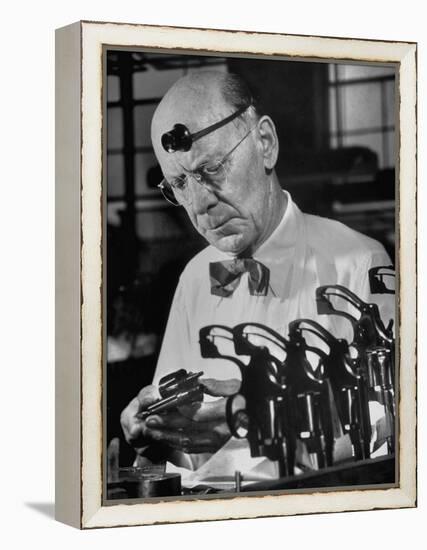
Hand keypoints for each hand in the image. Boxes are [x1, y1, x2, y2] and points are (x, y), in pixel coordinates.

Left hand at [121, 378, 239, 454]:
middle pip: (188, 428)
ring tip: (152, 429)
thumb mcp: (237, 387)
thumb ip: (217, 385)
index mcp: (227, 413)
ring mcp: (217, 442)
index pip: (198, 413)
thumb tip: (199, 382)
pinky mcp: (214, 448)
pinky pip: (192, 447)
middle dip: (166, 424)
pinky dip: (176, 443)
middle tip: (150, 418)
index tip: (165, 404)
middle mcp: (222, 431)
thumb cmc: (247, 400)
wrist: (256, 418)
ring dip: (167, 436)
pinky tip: (165, 437)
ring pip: (187, 441)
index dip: (179, 410)